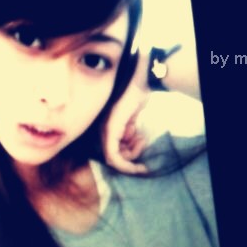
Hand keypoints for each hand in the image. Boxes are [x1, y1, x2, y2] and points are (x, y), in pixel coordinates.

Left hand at [102, 50, 149, 173]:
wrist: (139, 81)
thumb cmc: (136, 96)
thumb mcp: (132, 119)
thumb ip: (128, 131)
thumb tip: (130, 142)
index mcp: (106, 128)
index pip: (112, 155)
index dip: (127, 164)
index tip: (142, 166)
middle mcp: (103, 131)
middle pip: (115, 159)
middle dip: (132, 155)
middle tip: (141, 141)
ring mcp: (106, 130)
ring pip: (116, 159)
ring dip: (134, 152)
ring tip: (141, 137)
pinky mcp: (111, 130)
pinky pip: (114, 156)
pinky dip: (128, 161)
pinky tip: (141, 144)